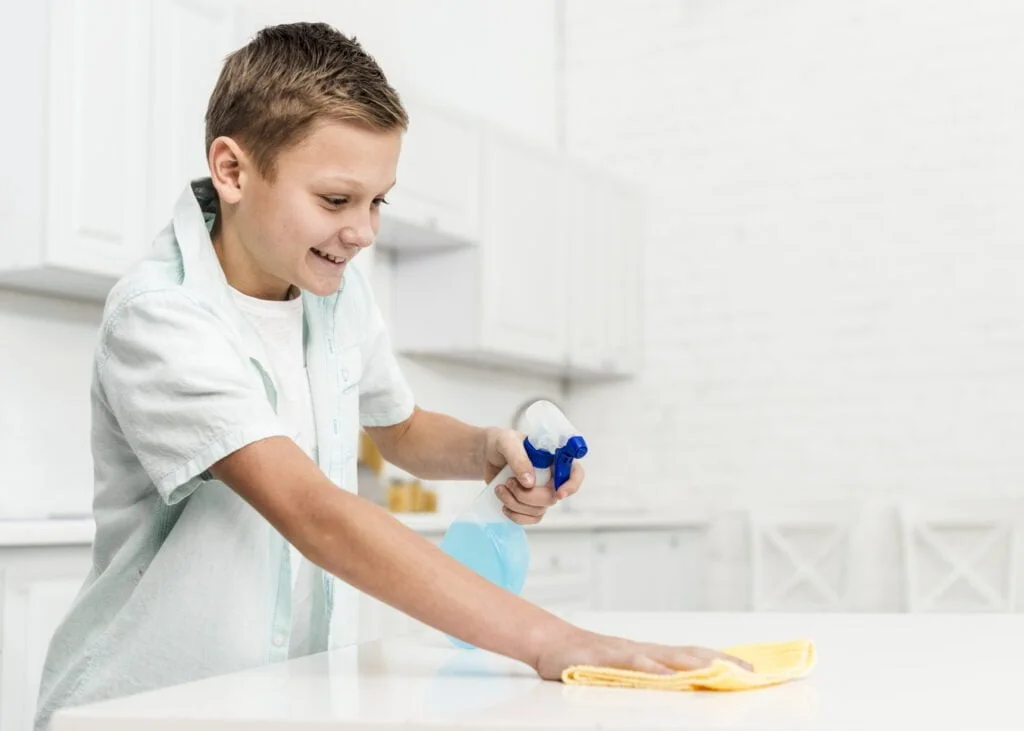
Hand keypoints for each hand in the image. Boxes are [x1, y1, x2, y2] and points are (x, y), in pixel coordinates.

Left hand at [483, 428, 583, 524]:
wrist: (487, 454)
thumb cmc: (502, 443)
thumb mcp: (508, 443)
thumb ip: (519, 459)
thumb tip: (529, 482)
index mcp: (554, 458)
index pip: (575, 473)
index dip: (571, 485)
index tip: (559, 493)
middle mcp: (551, 478)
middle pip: (552, 497)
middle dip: (528, 496)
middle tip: (510, 482)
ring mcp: (540, 493)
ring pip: (538, 510)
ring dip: (515, 504)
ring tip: (500, 489)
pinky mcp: (528, 505)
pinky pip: (530, 519)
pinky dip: (515, 516)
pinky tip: (504, 505)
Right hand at [534, 626, 753, 679]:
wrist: (551, 642)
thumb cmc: (587, 659)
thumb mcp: (624, 670)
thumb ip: (649, 677)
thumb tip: (681, 688)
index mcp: (651, 654)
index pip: (694, 656)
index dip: (723, 661)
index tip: (752, 670)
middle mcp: (644, 650)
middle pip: (689, 654)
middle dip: (721, 662)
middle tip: (749, 672)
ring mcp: (626, 652)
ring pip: (666, 657)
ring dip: (694, 664)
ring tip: (720, 672)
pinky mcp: (605, 658)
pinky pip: (632, 663)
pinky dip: (651, 669)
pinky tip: (666, 676)